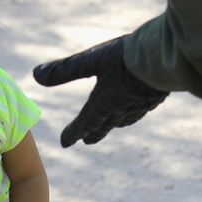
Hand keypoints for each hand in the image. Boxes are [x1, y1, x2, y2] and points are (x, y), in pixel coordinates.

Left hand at [33, 36, 168, 146]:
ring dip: (114, 124)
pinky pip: (140, 110)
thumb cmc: (127, 59)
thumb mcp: (91, 60)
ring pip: (124, 120)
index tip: (64, 142)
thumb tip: (35, 75)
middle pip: (104, 125)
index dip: (73, 132)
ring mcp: (140, 105)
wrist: (166, 58)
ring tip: (110, 124)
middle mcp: (121, 109)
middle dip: (93, 133)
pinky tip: (136, 107)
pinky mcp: (156, 97)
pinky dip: (132, 113)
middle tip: (86, 141)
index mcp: (103, 104)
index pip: (84, 123)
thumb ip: (64, 69)